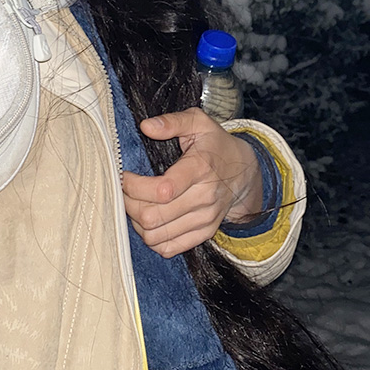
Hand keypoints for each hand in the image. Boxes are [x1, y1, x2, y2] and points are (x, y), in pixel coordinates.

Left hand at [122, 107, 264, 257]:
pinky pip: (168, 248)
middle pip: (153, 216)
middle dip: (129, 204)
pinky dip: (151, 238)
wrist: (244, 172)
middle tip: (125, 191)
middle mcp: (205, 197)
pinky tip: (149, 220)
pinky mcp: (204, 233)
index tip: (125, 176)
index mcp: (201, 168)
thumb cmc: (215, 145)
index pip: (162, 190)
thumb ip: (172, 121)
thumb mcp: (198, 122)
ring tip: (135, 204)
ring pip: (156, 235)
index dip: (134, 187)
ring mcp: (205, 219)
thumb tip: (146, 127)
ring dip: (136, 222)